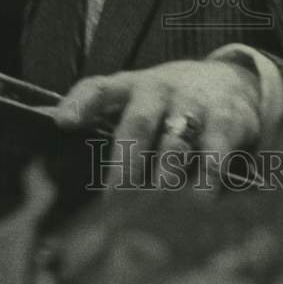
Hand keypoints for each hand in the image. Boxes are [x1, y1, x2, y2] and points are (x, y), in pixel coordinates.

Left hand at [48, 59, 261, 188]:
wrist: (230, 82)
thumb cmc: (166, 106)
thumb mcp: (135, 103)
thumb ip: (98, 123)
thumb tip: (52, 147)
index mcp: (129, 88)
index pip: (99, 88)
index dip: (80, 104)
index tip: (63, 123)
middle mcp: (159, 92)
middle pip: (137, 122)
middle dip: (125, 160)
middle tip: (113, 199)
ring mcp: (194, 105)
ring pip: (175, 140)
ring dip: (165, 171)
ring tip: (158, 201)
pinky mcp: (227, 121)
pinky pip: (216, 150)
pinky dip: (208, 175)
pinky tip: (202, 199)